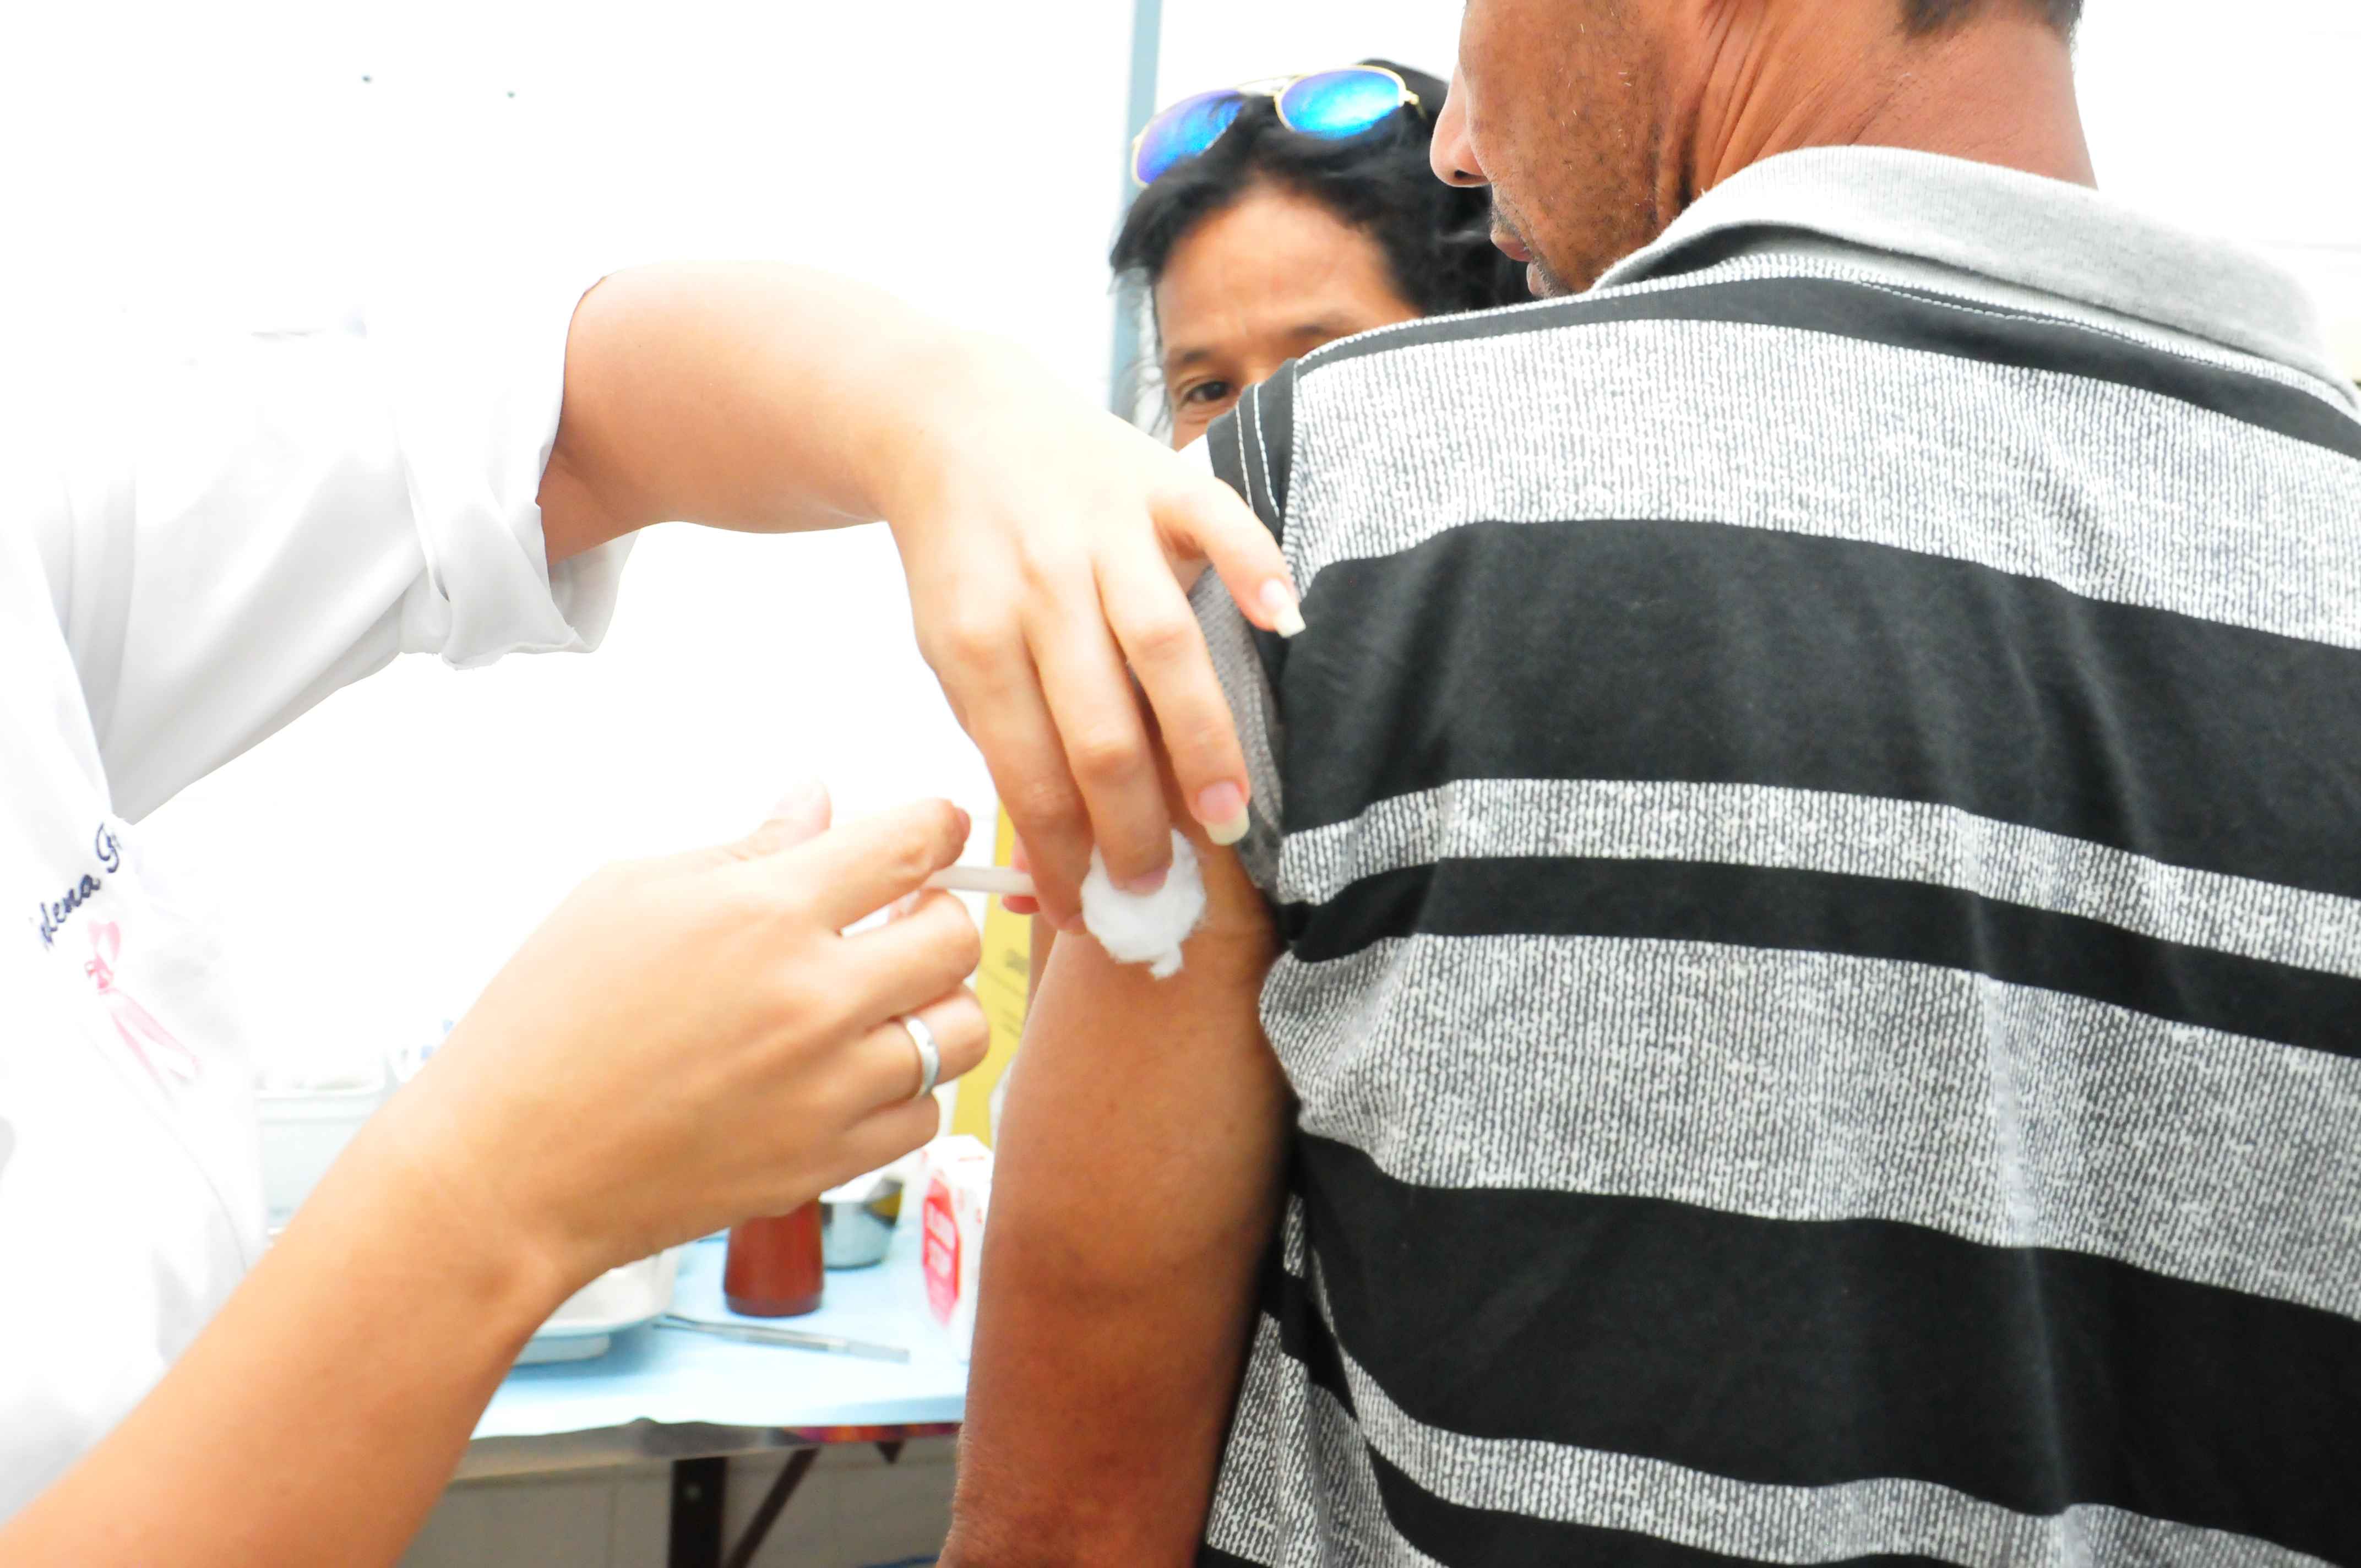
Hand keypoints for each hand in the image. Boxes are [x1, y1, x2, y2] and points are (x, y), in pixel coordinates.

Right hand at [360, 784, 989, 1295]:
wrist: (508, 1171)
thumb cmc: (547, 1020)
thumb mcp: (628, 894)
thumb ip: (747, 847)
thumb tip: (819, 802)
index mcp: (766, 912)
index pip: (912, 843)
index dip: (941, 823)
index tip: (939, 826)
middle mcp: (815, 999)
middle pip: (956, 937)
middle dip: (938, 913)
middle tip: (897, 917)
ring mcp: (829, 1088)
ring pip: (961, 1030)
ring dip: (937, 1003)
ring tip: (883, 998)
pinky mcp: (827, 1162)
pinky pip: (925, 1116)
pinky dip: (906, 1089)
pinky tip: (852, 1071)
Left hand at [538, 265, 1299, 929]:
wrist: (948, 416)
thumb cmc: (961, 559)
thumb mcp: (947, 649)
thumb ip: (1004, 741)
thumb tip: (1050, 871)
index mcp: (974, 638)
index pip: (1027, 772)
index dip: (1062, 855)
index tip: (1092, 915)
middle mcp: (1039, 585)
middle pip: (1098, 728)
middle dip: (1133, 824)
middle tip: (1161, 888)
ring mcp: (1102, 528)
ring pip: (1159, 646)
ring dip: (1199, 739)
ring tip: (1228, 817)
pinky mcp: (1155, 477)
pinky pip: (1217, 523)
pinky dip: (1253, 569)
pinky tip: (1285, 627)